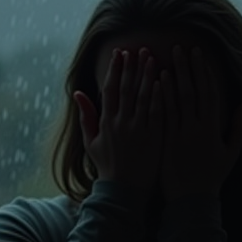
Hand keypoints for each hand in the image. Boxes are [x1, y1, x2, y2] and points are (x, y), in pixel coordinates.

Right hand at [74, 48, 162, 191]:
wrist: (123, 192)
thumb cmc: (108, 167)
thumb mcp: (92, 142)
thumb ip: (86, 116)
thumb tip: (78, 93)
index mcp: (106, 122)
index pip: (111, 89)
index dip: (115, 70)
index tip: (121, 54)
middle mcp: (122, 123)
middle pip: (127, 88)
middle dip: (133, 66)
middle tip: (139, 48)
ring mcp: (138, 130)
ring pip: (143, 97)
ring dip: (147, 75)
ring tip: (152, 57)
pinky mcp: (153, 138)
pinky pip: (156, 113)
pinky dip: (158, 96)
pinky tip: (162, 81)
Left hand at [161, 45, 241, 200]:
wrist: (191, 201)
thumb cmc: (212, 179)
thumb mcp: (231, 154)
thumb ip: (239, 130)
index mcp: (212, 129)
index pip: (209, 93)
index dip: (203, 72)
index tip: (198, 55)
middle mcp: (196, 128)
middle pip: (191, 91)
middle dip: (186, 68)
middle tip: (181, 48)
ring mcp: (180, 135)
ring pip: (175, 100)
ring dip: (171, 78)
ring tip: (165, 59)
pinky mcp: (166, 142)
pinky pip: (162, 116)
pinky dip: (159, 98)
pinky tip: (154, 83)